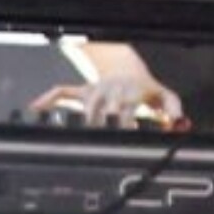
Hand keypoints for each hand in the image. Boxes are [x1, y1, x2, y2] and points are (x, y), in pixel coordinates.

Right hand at [34, 74, 180, 130]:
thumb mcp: (164, 96)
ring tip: (81, 141)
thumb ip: (173, 110)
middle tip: (103, 145)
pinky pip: (62, 92)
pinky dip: (48, 98)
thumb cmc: (146, 88)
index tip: (127, 141)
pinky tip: (36, 107)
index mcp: (129, 94)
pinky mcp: (82, 91)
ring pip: (84, 107)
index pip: (126, 113)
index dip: (127, 128)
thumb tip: (177, 122)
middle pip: (103, 113)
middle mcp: (110, 92)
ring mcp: (94, 91)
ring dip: (83, 123)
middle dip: (104, 128)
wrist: (129, 68)